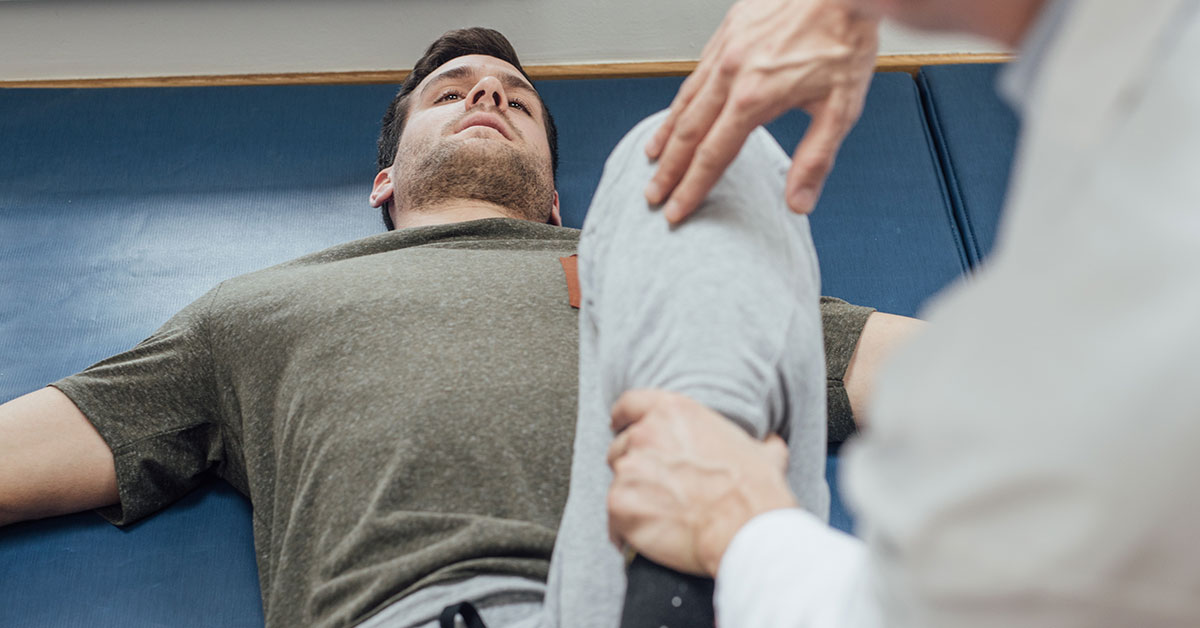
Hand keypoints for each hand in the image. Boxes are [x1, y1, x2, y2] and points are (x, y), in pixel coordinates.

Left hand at [606, 389, 797, 576]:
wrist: (746, 531)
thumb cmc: (754, 493)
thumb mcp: (764, 453)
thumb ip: (756, 442)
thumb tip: (768, 443)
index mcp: (674, 412)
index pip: (630, 404)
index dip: (624, 417)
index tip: (620, 425)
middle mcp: (645, 435)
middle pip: (622, 447)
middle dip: (636, 466)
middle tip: (659, 487)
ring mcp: (629, 469)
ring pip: (619, 482)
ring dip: (633, 497)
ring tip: (661, 516)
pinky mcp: (620, 504)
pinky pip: (614, 518)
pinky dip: (627, 529)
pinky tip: (649, 538)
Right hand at [644, 0, 879, 222]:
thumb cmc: (844, 37)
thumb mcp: (842, 107)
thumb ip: (816, 157)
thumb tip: (798, 202)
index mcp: (754, 98)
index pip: (712, 156)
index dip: (691, 188)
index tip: (676, 210)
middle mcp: (731, 75)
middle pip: (688, 133)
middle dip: (668, 170)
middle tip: (652, 195)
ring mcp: (725, 50)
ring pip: (685, 101)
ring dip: (666, 134)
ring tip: (652, 157)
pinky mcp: (728, 31)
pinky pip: (696, 73)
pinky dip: (682, 99)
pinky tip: (679, 110)